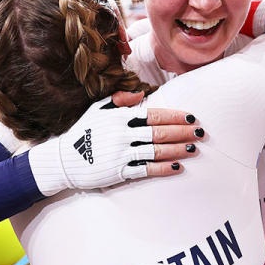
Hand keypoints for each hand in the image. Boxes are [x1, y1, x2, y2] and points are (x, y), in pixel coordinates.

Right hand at [28, 94, 204, 194]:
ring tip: (194, 148)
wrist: (63, 160)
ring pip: (156, 150)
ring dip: (178, 149)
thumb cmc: (82, 133)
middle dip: (183, 131)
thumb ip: (118, 100)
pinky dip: (163, 168)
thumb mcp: (96, 111)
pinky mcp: (119, 171)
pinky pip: (146, 169)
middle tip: (201, 132)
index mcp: (118, 117)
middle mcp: (121, 134)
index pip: (153, 114)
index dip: (174, 116)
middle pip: (159, 132)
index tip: (191, 117)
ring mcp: (120, 154)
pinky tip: (177, 167)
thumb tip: (140, 93)